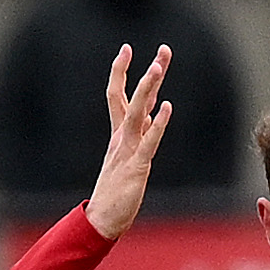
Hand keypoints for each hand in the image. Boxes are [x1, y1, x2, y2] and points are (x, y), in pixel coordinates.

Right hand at [83, 44, 174, 239]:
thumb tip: (148, 118)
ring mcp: (128, 150)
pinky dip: (158, 124)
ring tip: (157, 65)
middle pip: (131, 96)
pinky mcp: (137, 167)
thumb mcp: (127, 159)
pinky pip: (149, 141)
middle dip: (147, 72)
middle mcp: (122, 137)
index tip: (127, 49)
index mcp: (119, 135)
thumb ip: (137, 138)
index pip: (120, 96)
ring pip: (137, 112)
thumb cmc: (115, 194)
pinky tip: (167, 107)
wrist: (102, 221)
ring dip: (148, 88)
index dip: (122, 72)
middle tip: (162, 50)